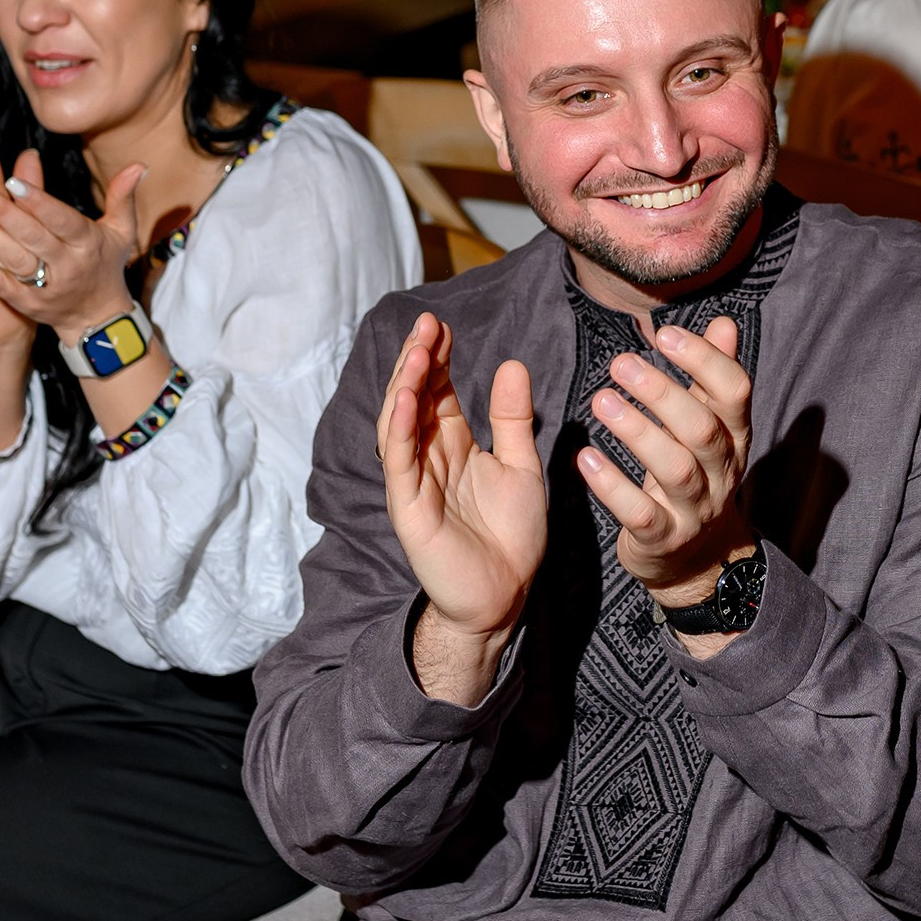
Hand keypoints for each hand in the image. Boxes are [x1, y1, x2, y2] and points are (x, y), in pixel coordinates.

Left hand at [0, 116, 147, 344]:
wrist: (98, 319)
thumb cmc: (105, 265)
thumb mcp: (121, 231)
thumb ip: (123, 197)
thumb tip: (138, 165)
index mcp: (88, 244)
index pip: (61, 221)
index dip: (37, 202)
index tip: (13, 181)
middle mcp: (67, 267)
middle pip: (32, 238)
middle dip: (3, 212)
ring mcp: (45, 289)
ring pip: (12, 259)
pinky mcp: (26, 304)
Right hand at [380, 315, 547, 702]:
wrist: (505, 595)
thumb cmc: (511, 537)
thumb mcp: (521, 467)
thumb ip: (512, 419)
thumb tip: (512, 364)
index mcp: (453, 445)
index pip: (438, 391)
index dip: (439, 358)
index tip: (443, 325)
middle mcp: (429, 457)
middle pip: (414, 398)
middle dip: (418, 361)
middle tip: (427, 325)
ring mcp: (415, 480)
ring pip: (400, 423)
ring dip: (405, 386)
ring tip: (417, 352)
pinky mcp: (409, 506)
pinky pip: (399, 461)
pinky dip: (399, 429)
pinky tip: (405, 401)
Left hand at [575, 319, 758, 612]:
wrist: (697, 559)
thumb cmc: (695, 476)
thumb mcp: (710, 427)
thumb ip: (713, 376)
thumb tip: (723, 323)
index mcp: (735, 437)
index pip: (734, 392)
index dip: (705, 361)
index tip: (663, 335)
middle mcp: (722, 472)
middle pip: (703, 429)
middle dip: (663, 393)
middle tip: (620, 363)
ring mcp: (695, 509)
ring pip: (675, 470)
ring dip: (637, 433)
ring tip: (601, 401)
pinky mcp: (664, 539)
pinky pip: (641, 514)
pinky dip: (613, 487)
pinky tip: (585, 459)